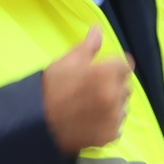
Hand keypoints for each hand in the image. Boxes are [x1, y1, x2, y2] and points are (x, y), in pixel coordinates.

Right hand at [43, 32, 127, 153]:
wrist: (37, 125)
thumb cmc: (50, 90)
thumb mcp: (65, 63)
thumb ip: (88, 46)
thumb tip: (98, 28)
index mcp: (104, 74)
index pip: (126, 65)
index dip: (115, 67)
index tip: (103, 70)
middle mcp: (114, 95)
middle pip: (126, 86)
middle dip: (114, 85)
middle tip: (93, 89)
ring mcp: (113, 117)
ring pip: (123, 106)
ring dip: (114, 104)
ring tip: (91, 106)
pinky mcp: (111, 135)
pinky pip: (118, 125)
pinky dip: (109, 122)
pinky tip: (92, 120)